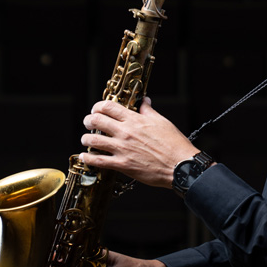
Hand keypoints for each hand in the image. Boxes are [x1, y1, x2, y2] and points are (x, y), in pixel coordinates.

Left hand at [79, 97, 197, 187]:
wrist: (180, 166)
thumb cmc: (174, 145)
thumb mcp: (162, 122)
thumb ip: (149, 111)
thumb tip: (145, 101)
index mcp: (135, 120)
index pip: (108, 107)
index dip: (98, 106)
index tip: (97, 109)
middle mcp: (125, 132)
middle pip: (96, 120)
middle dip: (88, 120)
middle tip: (88, 122)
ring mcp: (122, 149)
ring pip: (93, 139)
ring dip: (86, 138)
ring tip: (86, 139)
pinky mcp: (122, 165)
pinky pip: (98, 160)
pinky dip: (88, 158)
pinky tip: (86, 156)